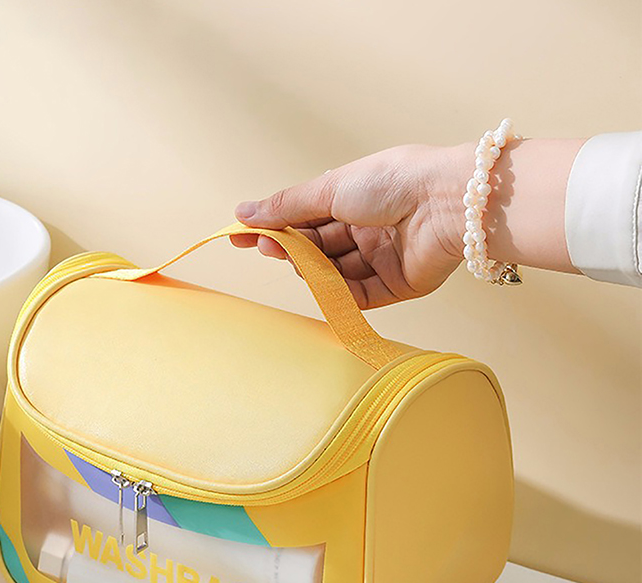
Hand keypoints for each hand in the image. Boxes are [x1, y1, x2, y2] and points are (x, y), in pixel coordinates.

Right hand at [232, 145, 471, 308]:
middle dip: (290, 248)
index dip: (275, 227)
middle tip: (266, 247)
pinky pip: (359, 296)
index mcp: (355, 200)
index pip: (306, 219)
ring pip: (334, 273)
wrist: (446, 202)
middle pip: (317, 248)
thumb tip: (243, 211)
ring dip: (310, 269)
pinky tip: (317, 285)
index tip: (241, 236)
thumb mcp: (330, 188)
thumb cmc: (392, 182)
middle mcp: (368, 230)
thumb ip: (287, 206)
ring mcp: (382, 259)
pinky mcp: (397, 286)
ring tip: (295, 260)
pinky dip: (336, 294)